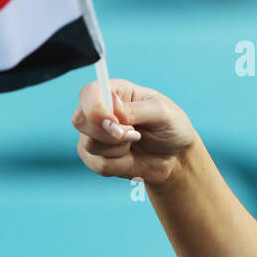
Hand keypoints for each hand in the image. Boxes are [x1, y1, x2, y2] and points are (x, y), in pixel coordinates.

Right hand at [72, 78, 197, 186]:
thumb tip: (114, 108)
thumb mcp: (163, 112)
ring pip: (89, 145)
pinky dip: (119, 164)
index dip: (95, 108)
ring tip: (136, 142)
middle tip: (134, 134)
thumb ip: (137, 110)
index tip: (115, 121)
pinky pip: (98, 165)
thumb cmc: (171, 127)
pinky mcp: (96, 157)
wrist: (176, 157)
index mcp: (115, 91)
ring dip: (119, 149)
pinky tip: (131, 156)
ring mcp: (94, 135)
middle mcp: (100, 111)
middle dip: (108, 133)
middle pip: (80, 120)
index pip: (89, 93)